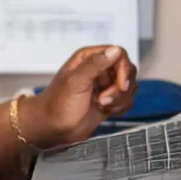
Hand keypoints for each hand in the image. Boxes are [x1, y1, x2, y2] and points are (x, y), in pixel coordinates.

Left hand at [23, 45, 137, 149]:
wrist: (52, 128)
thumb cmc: (57, 105)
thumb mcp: (75, 82)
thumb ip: (95, 64)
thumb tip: (114, 51)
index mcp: (88, 58)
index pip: (119, 54)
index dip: (123, 69)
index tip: (121, 85)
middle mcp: (98, 69)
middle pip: (127, 70)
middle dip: (120, 88)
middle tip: (104, 99)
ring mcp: (104, 85)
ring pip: (129, 87)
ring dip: (119, 99)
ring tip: (100, 104)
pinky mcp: (108, 100)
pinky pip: (126, 100)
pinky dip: (119, 107)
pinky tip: (105, 110)